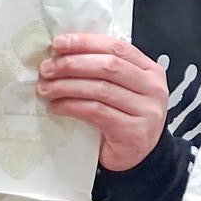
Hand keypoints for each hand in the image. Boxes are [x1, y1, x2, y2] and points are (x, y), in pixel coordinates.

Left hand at [38, 34, 168, 171]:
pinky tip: (58, 106)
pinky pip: (97, 112)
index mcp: (150, 70)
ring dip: (67, 86)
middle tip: (47, 68)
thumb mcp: (122, 89)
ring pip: (100, 89)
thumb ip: (104, 70)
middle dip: (72, 64)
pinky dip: (73, 106)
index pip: (116, 47)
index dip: (86, 43)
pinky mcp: (133, 132)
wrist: (137, 157)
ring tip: (47, 88)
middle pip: (108, 66)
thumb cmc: (125, 119)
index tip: (59, 44)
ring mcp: (146, 111)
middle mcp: (153, 89)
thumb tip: (63, 54)